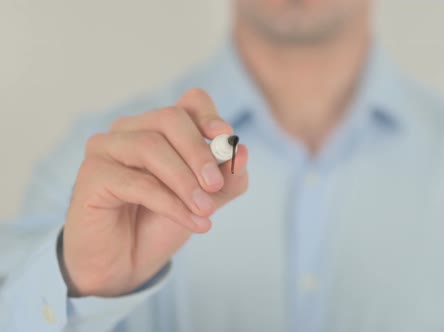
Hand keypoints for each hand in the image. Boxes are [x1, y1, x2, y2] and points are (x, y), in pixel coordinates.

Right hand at [61, 89, 248, 296]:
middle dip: (199, 152)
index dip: (209, 115)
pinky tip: (193, 222)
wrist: (126, 264)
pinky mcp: (92, 175)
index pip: (190, 102)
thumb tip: (242, 152)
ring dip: (185, 181)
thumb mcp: (206, 199)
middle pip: (170, 119)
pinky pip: (136, 182)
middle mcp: (131, 129)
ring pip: (151, 147)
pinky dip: (170, 203)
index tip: (226, 138)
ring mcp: (106, 148)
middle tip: (216, 186)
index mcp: (160, 127)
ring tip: (205, 211)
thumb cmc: (162, 223)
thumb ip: (228, 178)